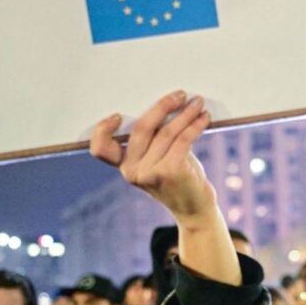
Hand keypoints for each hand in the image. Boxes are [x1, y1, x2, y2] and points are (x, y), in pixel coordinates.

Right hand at [90, 91, 241, 285]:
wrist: (195, 210)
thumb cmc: (177, 178)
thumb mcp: (157, 160)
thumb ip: (153, 141)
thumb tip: (167, 104)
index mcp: (124, 166)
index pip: (101, 149)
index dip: (103, 130)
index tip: (116, 115)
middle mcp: (132, 171)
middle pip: (142, 128)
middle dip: (162, 106)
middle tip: (180, 95)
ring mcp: (150, 173)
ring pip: (167, 131)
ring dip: (186, 113)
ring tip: (198, 103)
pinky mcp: (170, 171)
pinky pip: (183, 138)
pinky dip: (196, 125)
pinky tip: (204, 118)